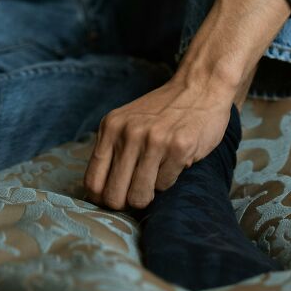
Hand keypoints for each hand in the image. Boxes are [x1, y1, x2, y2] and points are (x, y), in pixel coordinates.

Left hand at [83, 78, 232, 210]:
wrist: (198, 88)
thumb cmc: (161, 111)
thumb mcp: (127, 122)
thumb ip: (112, 150)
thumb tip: (98, 193)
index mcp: (111, 127)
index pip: (93, 181)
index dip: (101, 199)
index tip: (113, 200)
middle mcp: (128, 133)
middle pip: (113, 195)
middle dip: (125, 203)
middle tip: (137, 193)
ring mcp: (153, 141)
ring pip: (139, 196)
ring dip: (149, 194)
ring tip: (156, 174)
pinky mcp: (178, 148)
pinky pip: (165, 185)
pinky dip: (169, 179)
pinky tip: (174, 160)